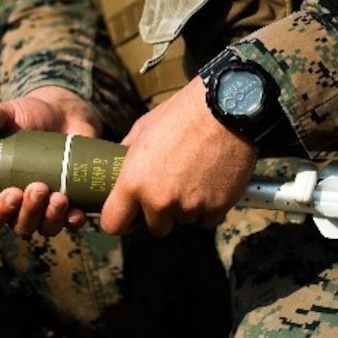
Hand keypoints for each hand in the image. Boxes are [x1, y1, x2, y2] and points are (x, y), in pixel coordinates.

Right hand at [0, 86, 101, 236]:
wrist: (64, 114)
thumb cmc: (28, 118)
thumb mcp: (9, 113)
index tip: (10, 194)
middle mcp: (20, 206)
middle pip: (19, 225)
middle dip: (28, 212)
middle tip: (37, 187)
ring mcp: (46, 208)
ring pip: (45, 227)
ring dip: (50, 217)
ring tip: (59, 196)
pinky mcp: (71, 204)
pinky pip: (70, 223)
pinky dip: (73, 220)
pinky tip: (77, 211)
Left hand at [99, 77, 257, 236]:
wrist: (224, 110)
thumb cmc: (180, 115)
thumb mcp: (142, 129)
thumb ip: (126, 155)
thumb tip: (117, 169)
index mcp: (133, 183)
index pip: (113, 225)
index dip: (121, 222)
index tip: (130, 216)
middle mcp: (158, 201)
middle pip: (155, 228)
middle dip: (160, 215)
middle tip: (169, 191)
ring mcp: (189, 207)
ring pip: (183, 222)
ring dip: (186, 209)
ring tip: (193, 178)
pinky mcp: (216, 207)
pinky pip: (207, 220)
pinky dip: (209, 207)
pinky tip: (211, 184)